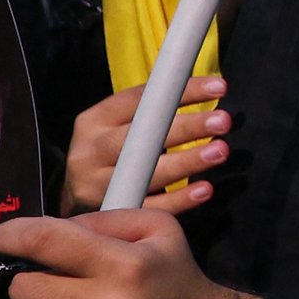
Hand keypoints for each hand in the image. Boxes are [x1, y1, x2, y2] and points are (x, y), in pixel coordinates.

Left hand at [0, 206, 264, 298]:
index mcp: (124, 266)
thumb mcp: (158, 232)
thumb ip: (103, 220)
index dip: (12, 235)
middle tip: (61, 283)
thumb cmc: (174, 283)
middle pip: (24, 287)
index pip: (44, 242)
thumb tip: (47, 230)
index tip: (4, 239)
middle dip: (36, 279)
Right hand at [66, 76, 228, 214]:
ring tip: (220, 151)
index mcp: (93, 121)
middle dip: (186, 127)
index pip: (140, 100)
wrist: (75, 197)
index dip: (180, 92)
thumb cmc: (112, 152)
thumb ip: (151, 110)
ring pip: (146, 172)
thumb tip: (208, 87)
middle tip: (222, 121)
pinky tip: (205, 189)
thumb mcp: (118, 126)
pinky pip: (151, 206)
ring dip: (187, 162)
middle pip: (140, 137)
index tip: (219, 87)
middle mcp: (90, 152)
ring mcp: (97, 185)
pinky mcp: (111, 211)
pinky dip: (180, 199)